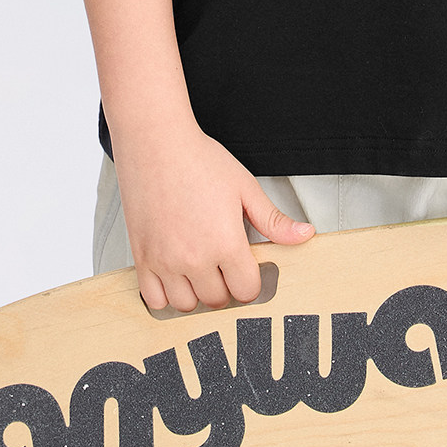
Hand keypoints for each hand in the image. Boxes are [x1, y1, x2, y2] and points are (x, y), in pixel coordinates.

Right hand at [111, 123, 314, 311]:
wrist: (156, 143)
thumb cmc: (198, 160)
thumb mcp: (245, 188)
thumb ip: (274, 220)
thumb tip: (304, 235)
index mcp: (226, 243)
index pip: (246, 291)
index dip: (250, 282)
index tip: (246, 269)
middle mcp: (194, 258)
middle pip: (218, 300)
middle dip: (225, 287)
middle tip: (223, 264)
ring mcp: (165, 261)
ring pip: (186, 304)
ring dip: (196, 293)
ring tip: (199, 270)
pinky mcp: (142, 257)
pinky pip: (154, 298)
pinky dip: (165, 295)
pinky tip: (173, 275)